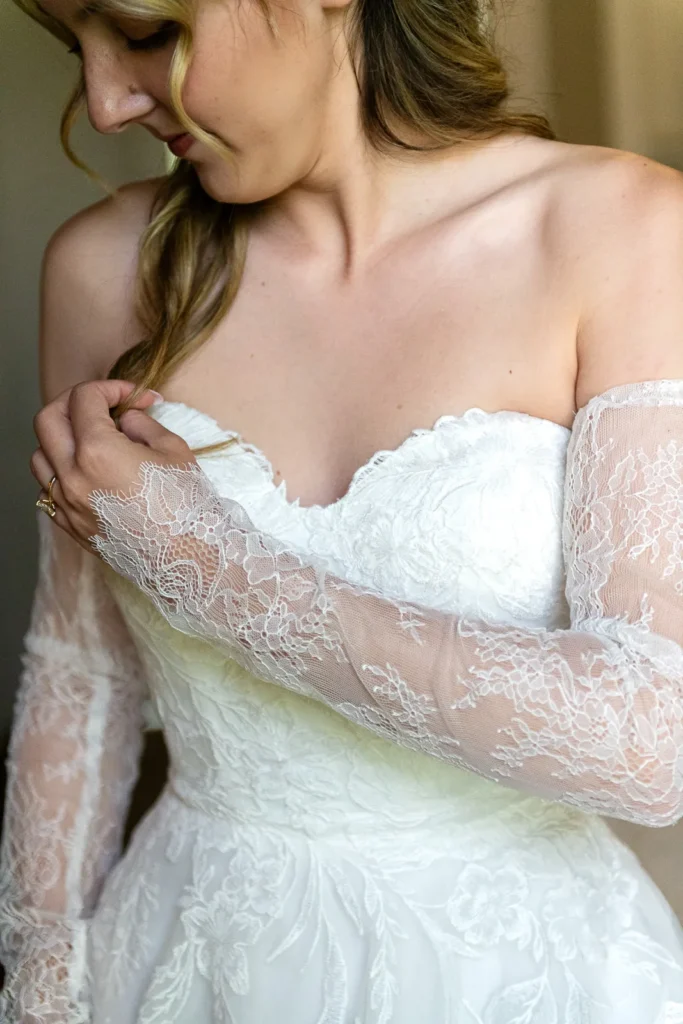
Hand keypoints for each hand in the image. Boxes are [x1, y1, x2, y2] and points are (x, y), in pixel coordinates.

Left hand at [30, 379, 197, 554]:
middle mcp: (73, 476)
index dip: (110, 388)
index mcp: (98, 451)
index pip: (84, 399)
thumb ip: (141, 424)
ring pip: (40, 455)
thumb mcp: (173, 450)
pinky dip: (62, 471)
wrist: (187, 560)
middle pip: (48, 419)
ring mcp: (67, 503)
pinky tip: (89, 471)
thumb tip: (124, 418)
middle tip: (102, 404)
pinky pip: (50, 488)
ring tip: (93, 440)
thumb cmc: (187, 505)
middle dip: (74, 402)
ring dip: (62, 438)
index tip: (133, 396)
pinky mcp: (70, 525)